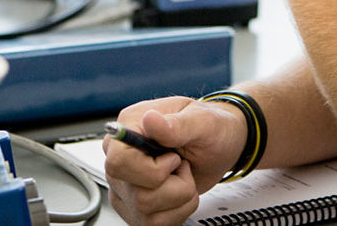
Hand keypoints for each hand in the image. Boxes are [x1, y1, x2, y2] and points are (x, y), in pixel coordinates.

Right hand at [104, 96, 245, 224]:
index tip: (174, 160)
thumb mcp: (199, 120)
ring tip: (184, 176)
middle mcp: (122, 155)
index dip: (149, 170)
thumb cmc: (208, 128)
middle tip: (183, 166)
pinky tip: (180, 191)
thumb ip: (175, 124)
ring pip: (145, 212)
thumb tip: (150, 119)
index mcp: (130, 126)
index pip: (119, 161)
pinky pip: (152, 223)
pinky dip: (177, 211)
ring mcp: (126, 183)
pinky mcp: (135, 204)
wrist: (217, 147)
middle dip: (173, 187)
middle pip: (136, 193)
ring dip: (179, 198)